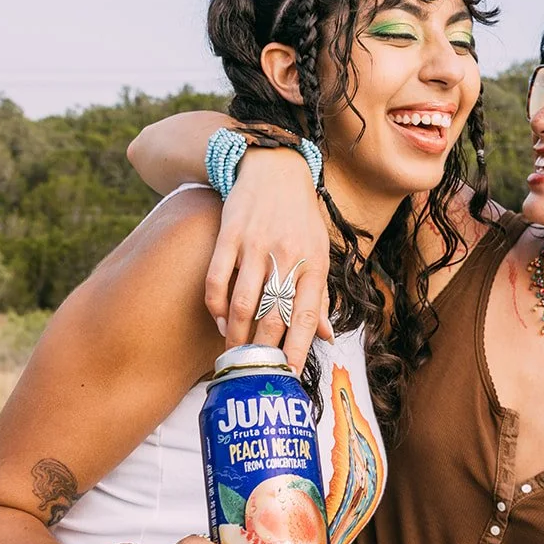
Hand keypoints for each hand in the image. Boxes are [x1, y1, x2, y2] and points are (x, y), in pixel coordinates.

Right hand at [205, 149, 331, 372]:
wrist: (275, 168)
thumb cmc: (300, 218)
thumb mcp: (319, 252)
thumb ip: (319, 296)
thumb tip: (326, 338)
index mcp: (314, 263)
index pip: (306, 316)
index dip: (298, 349)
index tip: (288, 375)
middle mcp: (287, 255)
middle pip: (273, 315)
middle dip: (262, 350)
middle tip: (254, 371)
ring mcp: (257, 245)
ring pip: (243, 303)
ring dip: (236, 334)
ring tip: (234, 353)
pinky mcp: (230, 234)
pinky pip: (218, 279)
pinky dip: (217, 306)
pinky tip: (221, 321)